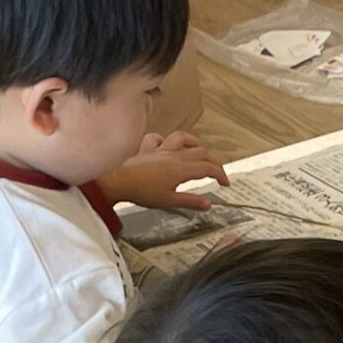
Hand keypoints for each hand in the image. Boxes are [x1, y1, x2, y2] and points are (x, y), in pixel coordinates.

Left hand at [98, 132, 228, 210]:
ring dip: (194, 142)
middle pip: (201, 152)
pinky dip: (164, 139)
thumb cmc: (141, 191)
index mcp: (182, 169)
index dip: (221, 175)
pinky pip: (156, 138)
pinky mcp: (147, 150)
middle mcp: (174, 156)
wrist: (116, 181)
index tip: (225, 183)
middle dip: (214, 161)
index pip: (209, 168)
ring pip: (182, 139)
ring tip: (199, 149)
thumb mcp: (169, 201)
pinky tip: (165, 144)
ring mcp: (160, 151)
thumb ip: (191, 201)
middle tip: (218, 171)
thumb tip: (208, 204)